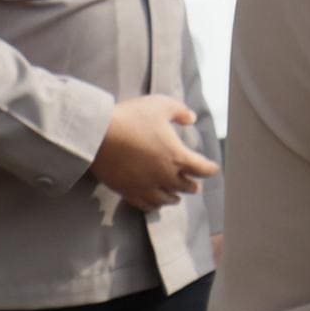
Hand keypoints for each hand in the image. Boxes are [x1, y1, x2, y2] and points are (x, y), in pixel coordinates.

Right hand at [93, 95, 218, 208]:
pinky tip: (154, 203)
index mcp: (177, 156)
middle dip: (192, 185)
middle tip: (194, 184)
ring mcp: (145, 186)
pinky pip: (145, 205)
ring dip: (174, 197)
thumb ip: (179, 111)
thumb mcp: (160, 105)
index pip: (202, 169)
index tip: (212, 169)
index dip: (209, 169)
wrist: (97, 134)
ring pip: (167, 200)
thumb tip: (191, 118)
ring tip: (175, 196)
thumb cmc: (131, 117)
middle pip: (186, 187)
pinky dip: (154, 205)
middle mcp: (164, 176)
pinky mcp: (127, 191)